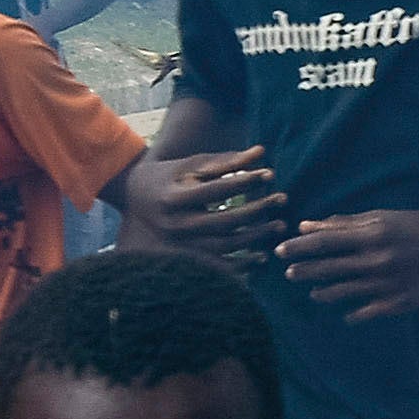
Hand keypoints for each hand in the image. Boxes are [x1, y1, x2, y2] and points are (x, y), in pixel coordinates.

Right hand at [119, 143, 285, 262]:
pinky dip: (240, 265)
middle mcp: (177, 224)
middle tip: (283, 199)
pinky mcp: (186, 257)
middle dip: (256, 210)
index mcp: (176, 197)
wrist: (135, 200)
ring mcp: (181, 244)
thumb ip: (225, 160)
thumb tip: (262, 152)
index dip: (244, 181)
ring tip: (279, 225)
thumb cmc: (168, 176)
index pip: (217, 190)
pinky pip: (216, 266)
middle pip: (223, 221)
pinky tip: (262, 257)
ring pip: (223, 246)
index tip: (270, 174)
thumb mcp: (191, 165)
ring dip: (254, 238)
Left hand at [273, 207, 418, 321]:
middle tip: (289, 274)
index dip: (299, 247)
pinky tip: (347, 313)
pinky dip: (353, 314)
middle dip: (304, 271)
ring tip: (314, 293)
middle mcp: (377, 261)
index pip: (324, 242)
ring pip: (343, 293)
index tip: (280, 251)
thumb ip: (345, 223)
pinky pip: (366, 313)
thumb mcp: (383, 217)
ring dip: (323, 293)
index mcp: (372, 235)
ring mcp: (388, 285)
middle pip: (329, 269)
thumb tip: (308, 225)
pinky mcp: (400, 303)